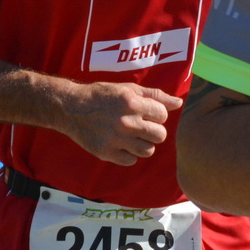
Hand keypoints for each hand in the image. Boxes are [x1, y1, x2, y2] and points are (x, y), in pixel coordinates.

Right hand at [59, 82, 183, 165]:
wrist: (71, 108)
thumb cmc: (102, 95)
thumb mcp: (128, 89)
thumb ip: (155, 96)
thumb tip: (178, 103)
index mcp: (131, 103)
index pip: (162, 115)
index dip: (157, 114)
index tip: (146, 113)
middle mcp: (125, 122)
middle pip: (159, 135)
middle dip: (154, 131)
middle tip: (142, 126)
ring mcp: (115, 139)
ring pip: (147, 151)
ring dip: (144, 144)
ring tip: (133, 136)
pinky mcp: (105, 152)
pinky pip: (131, 160)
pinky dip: (129, 154)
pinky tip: (122, 144)